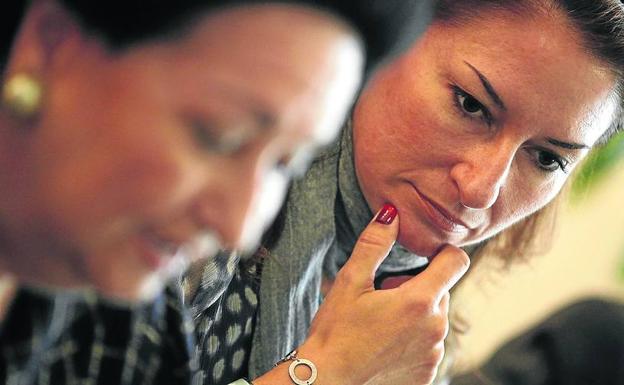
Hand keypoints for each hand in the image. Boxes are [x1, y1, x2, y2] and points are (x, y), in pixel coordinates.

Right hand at [299, 204, 469, 384]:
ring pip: (434, 318)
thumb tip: (391, 213)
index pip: (456, 261)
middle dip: (417, 286)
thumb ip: (374, 244)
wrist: (328, 383)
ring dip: (415, 314)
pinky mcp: (427, 374)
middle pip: (440, 290)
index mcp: (419, 301)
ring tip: (380, 323)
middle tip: (382, 297)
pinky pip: (429, 345)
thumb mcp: (350, 282)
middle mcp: (435, 328)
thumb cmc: (335, 332)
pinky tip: (384, 345)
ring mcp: (433, 354)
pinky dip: (413, 339)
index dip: (441, 253)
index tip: (420, 257)